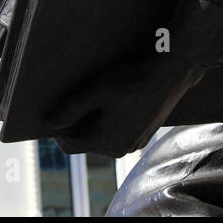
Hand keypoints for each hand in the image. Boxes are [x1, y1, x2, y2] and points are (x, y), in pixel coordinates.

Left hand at [47, 54, 203, 157]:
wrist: (172, 73)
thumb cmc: (134, 80)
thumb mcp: (99, 90)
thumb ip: (72, 108)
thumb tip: (50, 123)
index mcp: (107, 143)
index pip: (70, 146)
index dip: (57, 131)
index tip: (52, 112)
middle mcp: (121, 149)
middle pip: (86, 141)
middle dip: (76, 124)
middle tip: (72, 100)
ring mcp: (135, 143)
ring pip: (103, 136)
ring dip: (94, 120)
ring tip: (94, 96)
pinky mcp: (144, 133)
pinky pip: (118, 131)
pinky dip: (111, 119)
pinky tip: (114, 99)